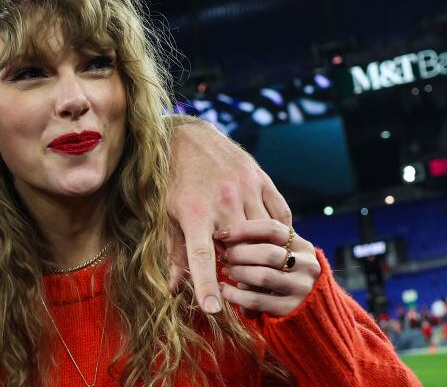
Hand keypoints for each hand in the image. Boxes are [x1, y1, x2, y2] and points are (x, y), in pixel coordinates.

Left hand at [165, 118, 291, 312]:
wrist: (188, 136)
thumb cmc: (172, 180)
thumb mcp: (165, 214)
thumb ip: (174, 252)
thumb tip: (174, 289)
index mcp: (194, 212)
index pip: (201, 258)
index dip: (206, 285)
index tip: (212, 309)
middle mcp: (223, 201)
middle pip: (240, 249)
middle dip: (238, 267)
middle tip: (233, 272)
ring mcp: (246, 189)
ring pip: (264, 234)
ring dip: (260, 251)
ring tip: (251, 257)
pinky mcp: (262, 180)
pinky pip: (280, 215)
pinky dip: (278, 232)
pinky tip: (270, 239)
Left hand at [215, 219, 319, 316]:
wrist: (305, 308)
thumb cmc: (281, 272)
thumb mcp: (280, 253)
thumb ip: (261, 242)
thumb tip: (224, 234)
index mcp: (303, 246)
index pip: (272, 228)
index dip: (242, 229)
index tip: (221, 234)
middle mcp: (307, 266)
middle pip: (267, 253)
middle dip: (238, 253)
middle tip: (224, 256)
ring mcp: (301, 289)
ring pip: (263, 276)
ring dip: (238, 272)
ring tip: (226, 271)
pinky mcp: (290, 309)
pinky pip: (256, 300)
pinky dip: (234, 294)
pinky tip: (223, 290)